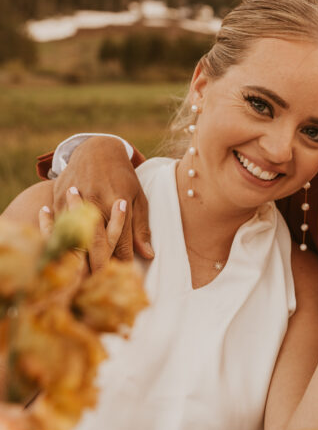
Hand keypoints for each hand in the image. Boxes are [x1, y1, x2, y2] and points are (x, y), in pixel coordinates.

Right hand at [52, 137, 152, 268]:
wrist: (95, 149)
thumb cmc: (122, 176)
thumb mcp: (138, 197)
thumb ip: (141, 227)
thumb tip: (147, 255)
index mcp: (118, 201)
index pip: (121, 242)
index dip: (123, 262)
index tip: (125, 275)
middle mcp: (95, 201)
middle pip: (96, 244)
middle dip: (100, 266)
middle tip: (103, 280)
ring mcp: (74, 198)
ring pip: (74, 237)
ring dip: (79, 256)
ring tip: (83, 274)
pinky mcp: (57, 197)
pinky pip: (58, 225)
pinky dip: (61, 239)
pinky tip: (65, 252)